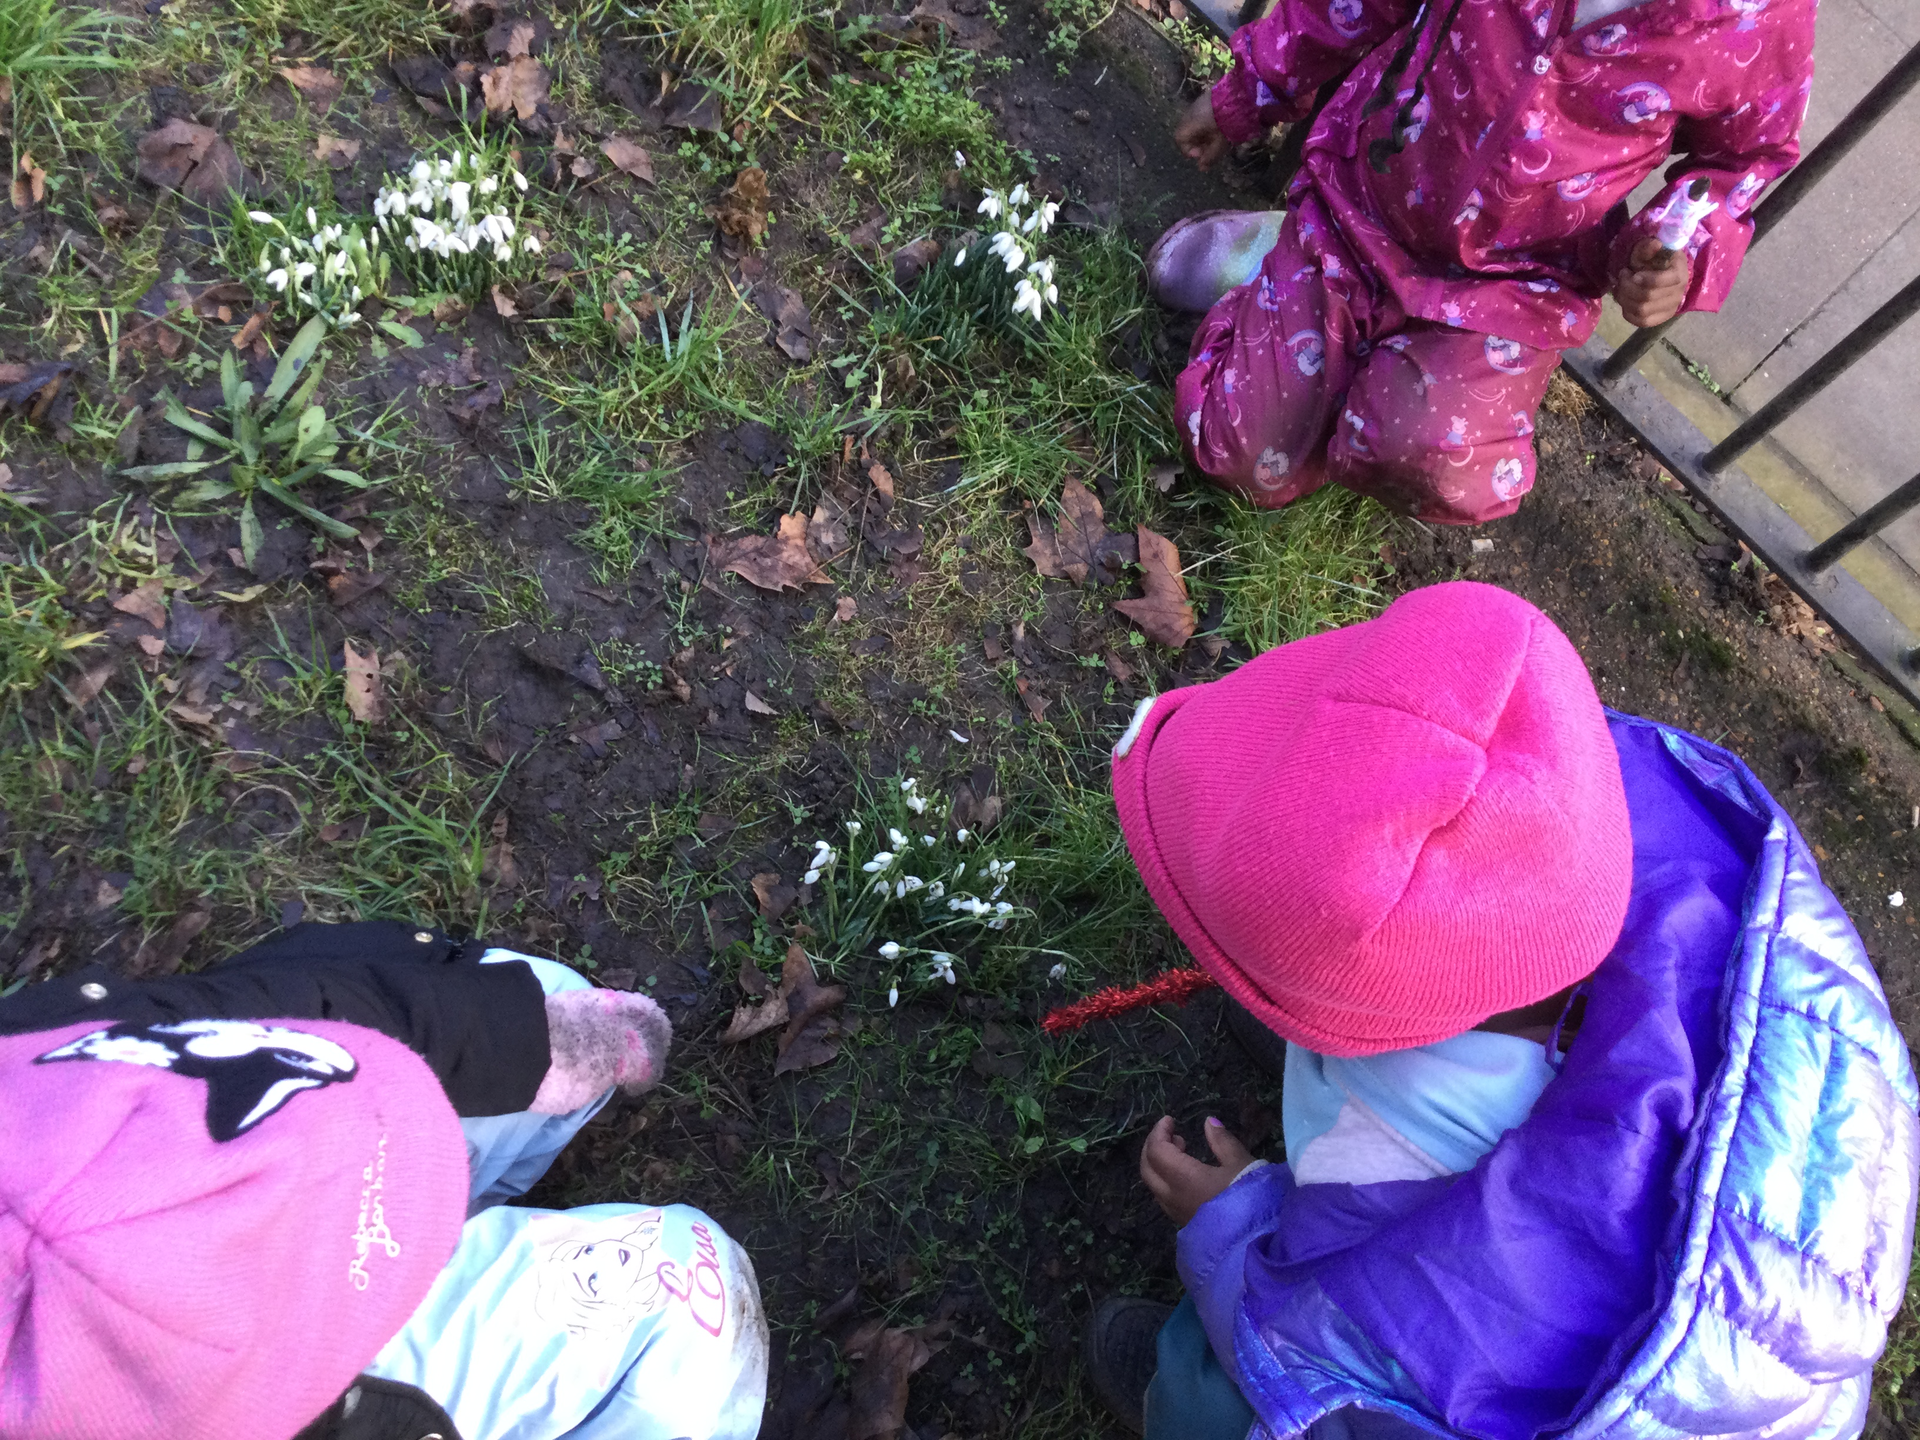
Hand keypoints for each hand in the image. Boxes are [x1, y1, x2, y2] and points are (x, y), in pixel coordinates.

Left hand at [1139, 1115, 1254, 1226]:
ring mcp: (1177, 1213)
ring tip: (1181, 1150)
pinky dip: (1165, 1179)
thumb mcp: (1241, 1164)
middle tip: (1171, 1134)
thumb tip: (1209, 1122)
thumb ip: (1223, 1142)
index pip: (1157, 1151)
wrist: (1259, 1241)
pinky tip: (1186, 1175)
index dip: (1159, 1132)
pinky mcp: (1185, 1223)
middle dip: (1153, 1147)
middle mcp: (1173, 1197)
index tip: (1170, 1120)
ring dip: (1159, 1164)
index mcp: (1183, 1179)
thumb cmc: (1251, 1198)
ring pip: (1154, 1185)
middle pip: (1147, 1169)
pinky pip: (1164, 1197)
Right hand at [1175, 92, 1229, 170]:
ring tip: (1215, 139)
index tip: (1202, 154)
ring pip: (1194, 124)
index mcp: (1189, 124)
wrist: (1240, 96)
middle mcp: (1189, 113)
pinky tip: (1218, 127)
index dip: (1189, 151)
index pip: (1180, 140)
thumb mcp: (1219, 143)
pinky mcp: (1206, 98)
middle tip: (1209, 149)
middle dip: (1196, 143)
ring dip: (1202, 134)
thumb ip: (1209, 156)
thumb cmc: (1227, 122)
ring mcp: (1197, 104)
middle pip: (1186, 132)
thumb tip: (1201, 168)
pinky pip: (1200, 115)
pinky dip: (1206, 124)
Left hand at [1614, 237, 1689, 327]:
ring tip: (1621, 286)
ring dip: (1624, 298)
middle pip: (1648, 297)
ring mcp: (1670, 309)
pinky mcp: (1660, 319)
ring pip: (1641, 310)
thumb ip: (1649, 247)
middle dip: (1628, 286)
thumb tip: (1655, 244)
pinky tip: (1625, 299)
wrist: (1658, 275)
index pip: (1669, 280)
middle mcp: (1678, 293)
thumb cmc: (1653, 261)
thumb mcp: (1649, 250)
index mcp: (1679, 273)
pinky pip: (1640, 321)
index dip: (1649, 279)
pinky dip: (1626, 311)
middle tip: (1623, 275)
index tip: (1633, 274)